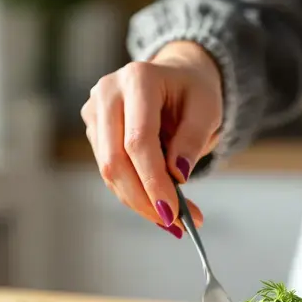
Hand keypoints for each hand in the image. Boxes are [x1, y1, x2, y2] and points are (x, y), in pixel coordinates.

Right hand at [81, 41, 222, 237]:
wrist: (174, 77)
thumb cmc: (193, 92)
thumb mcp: (207, 110)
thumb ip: (193, 139)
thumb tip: (177, 175)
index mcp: (138, 79)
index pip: (138, 140)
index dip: (153, 180)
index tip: (173, 211)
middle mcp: (107, 92)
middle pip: (115, 160)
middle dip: (143, 199)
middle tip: (174, 224)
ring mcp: (94, 112)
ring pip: (109, 172)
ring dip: (140, 202)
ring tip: (174, 221)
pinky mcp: (94, 131)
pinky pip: (111, 173)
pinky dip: (135, 194)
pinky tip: (158, 206)